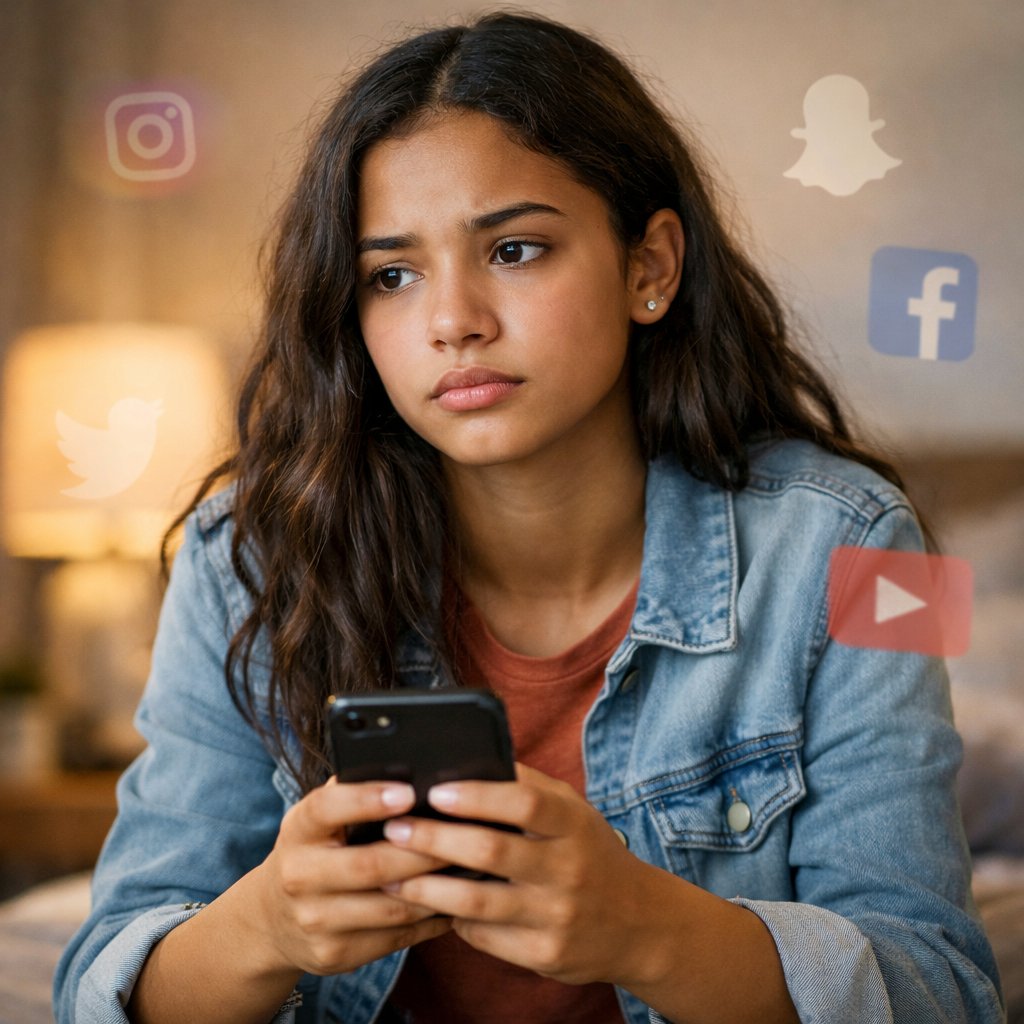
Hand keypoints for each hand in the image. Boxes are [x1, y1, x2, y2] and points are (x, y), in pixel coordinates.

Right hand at [253, 778, 452, 976]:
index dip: (367, 799)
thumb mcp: (318, 819)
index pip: (326, 809)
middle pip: (369, 865)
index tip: (408, 792)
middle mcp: (298, 876)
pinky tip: (454, 901)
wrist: (272, 918)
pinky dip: (430, 920)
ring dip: (436, 889)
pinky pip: (395, 938)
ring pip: (390, 907)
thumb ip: (352, 793)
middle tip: (463, 835)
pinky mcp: (333, 955)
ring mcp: (314, 921)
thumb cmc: (314, 850)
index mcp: (298, 831)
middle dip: (422, 851)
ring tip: (470, 869)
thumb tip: (407, 766)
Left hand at [380, 763, 667, 987]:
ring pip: (478, 901)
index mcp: (574, 824)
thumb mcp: (572, 811)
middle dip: (435, 838)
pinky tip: (430, 904)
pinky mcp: (544, 955)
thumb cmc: (588, 852)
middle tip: (395, 828)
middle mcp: (568, 870)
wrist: (639, 924)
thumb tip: (467, 762)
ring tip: (391, 872)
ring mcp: (556, 916)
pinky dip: (452, 918)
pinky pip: (484, 935)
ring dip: (427, 886)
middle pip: (492, 851)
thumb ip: (527, 786)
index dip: (477, 796)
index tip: (434, 790)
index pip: (524, 802)